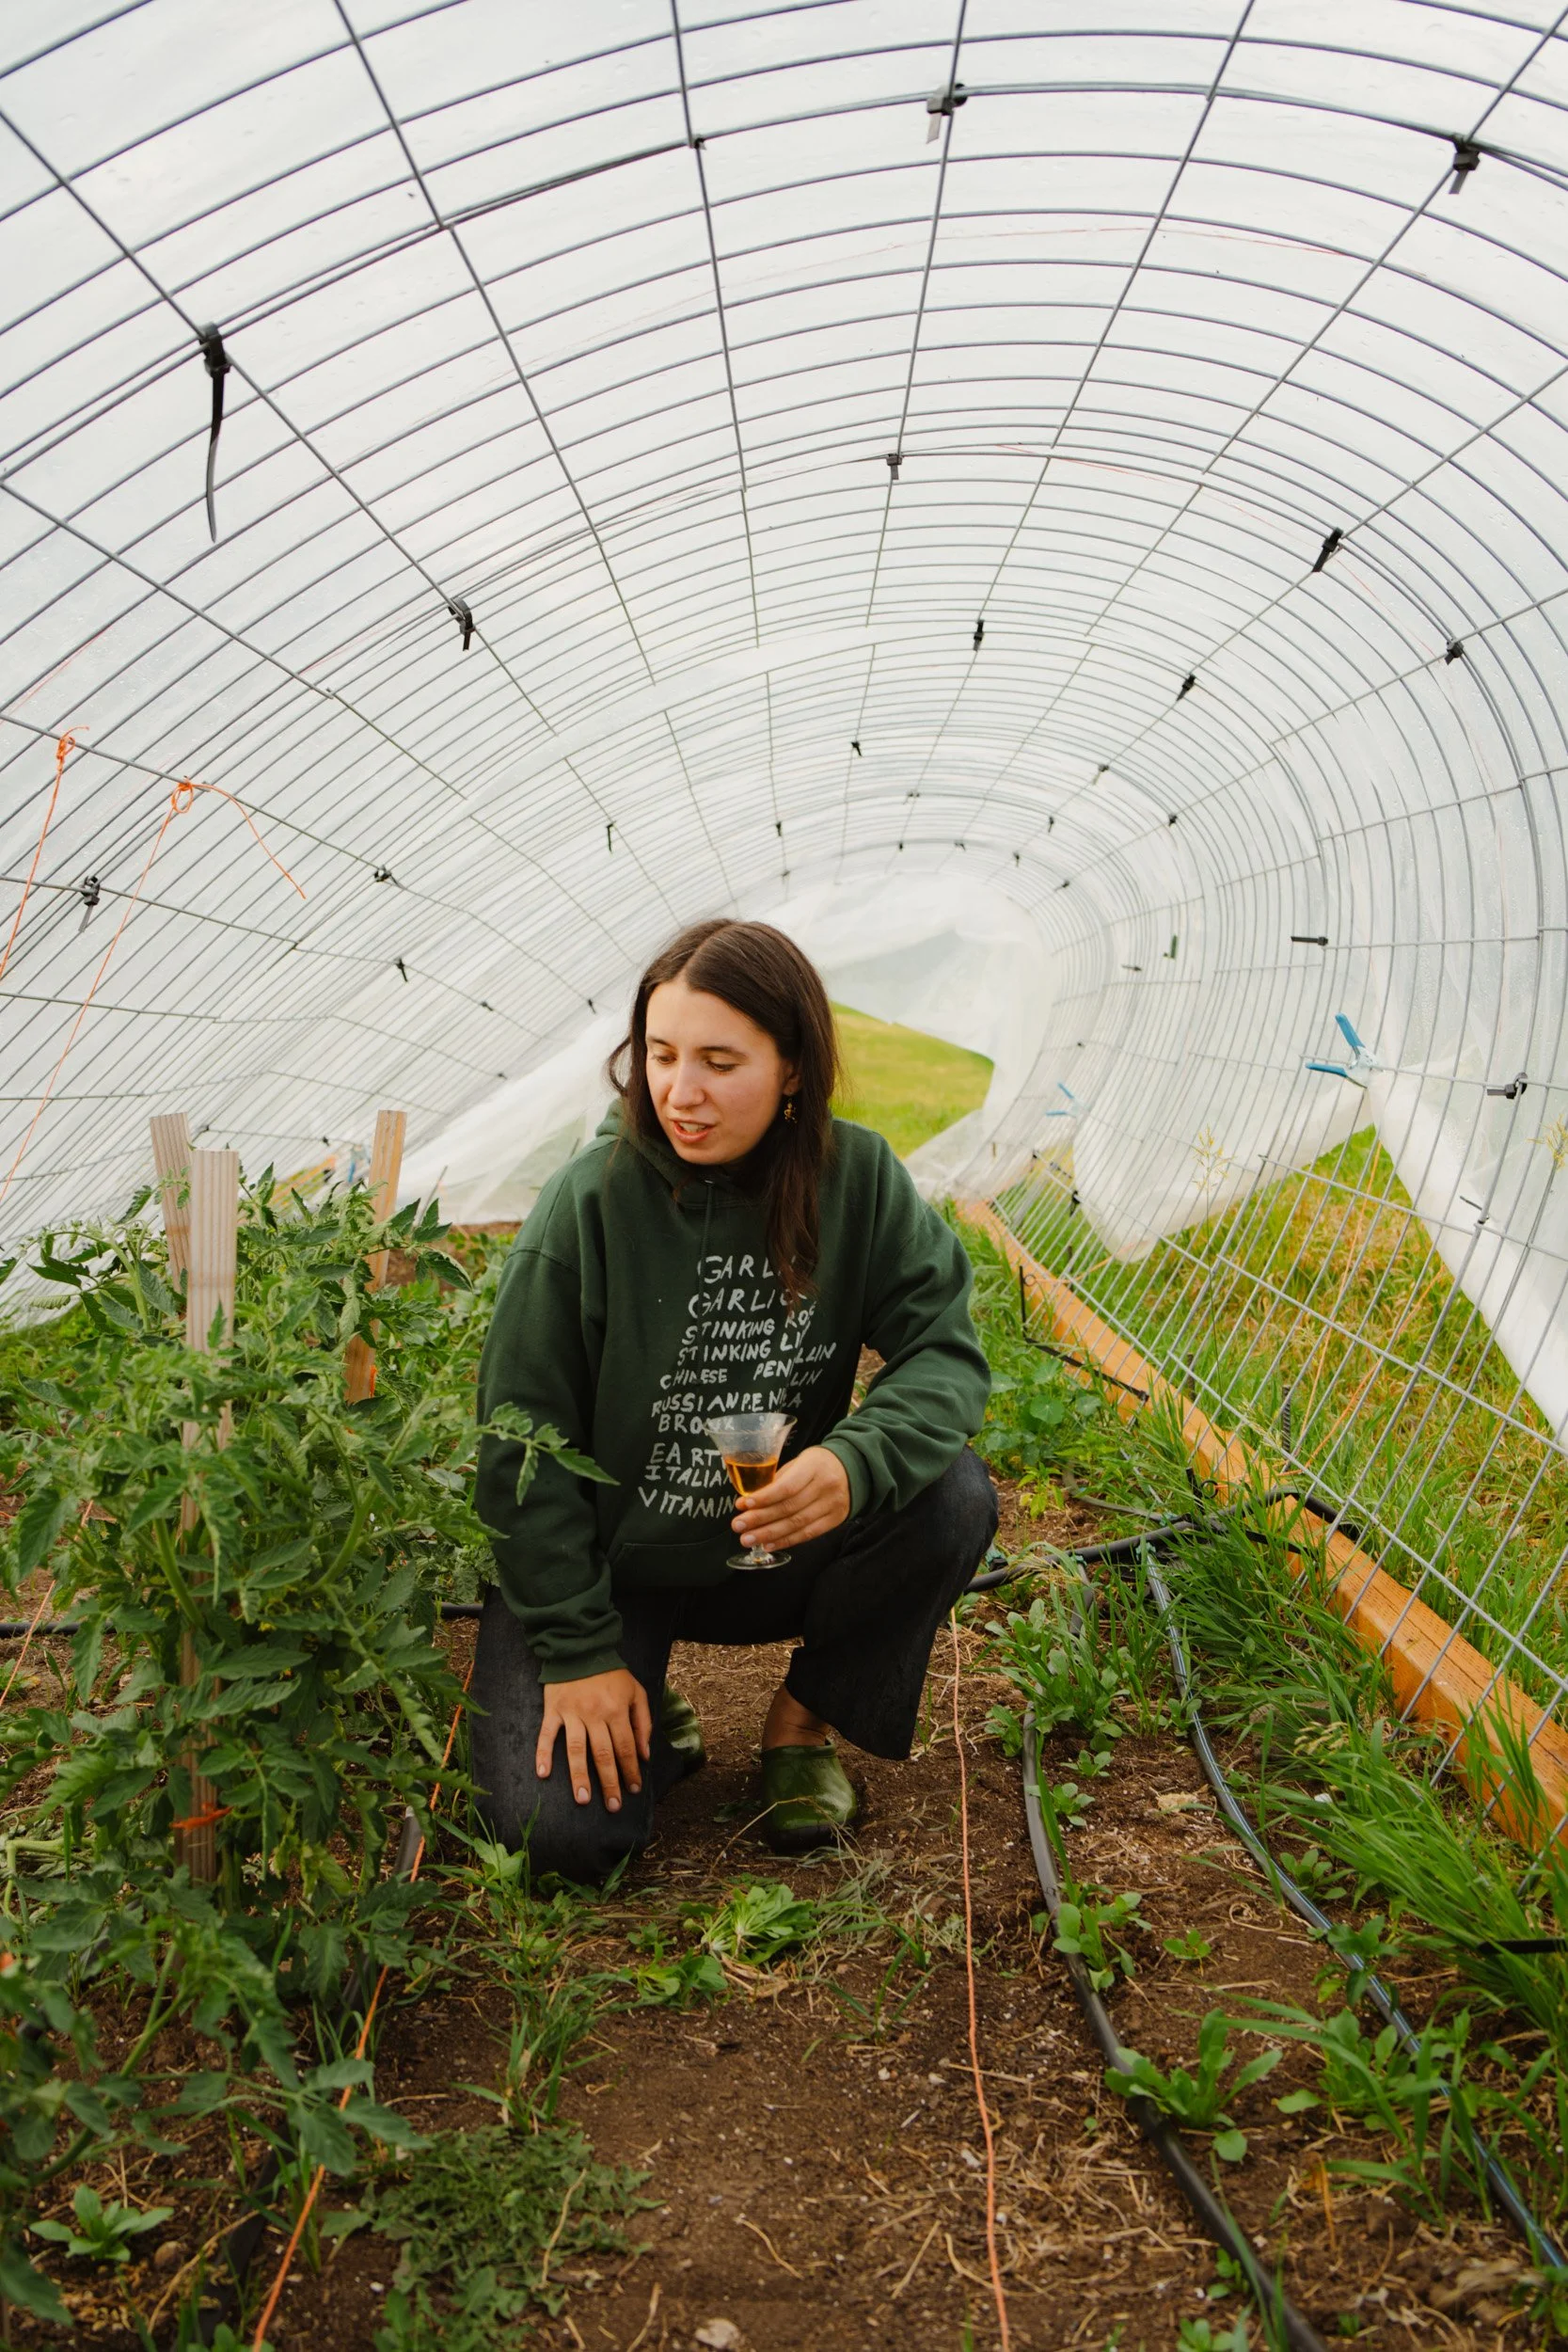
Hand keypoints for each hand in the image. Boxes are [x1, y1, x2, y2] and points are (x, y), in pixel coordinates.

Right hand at [536, 1668, 650, 1810]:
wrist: (580, 1648)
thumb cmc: (611, 1673)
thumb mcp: (636, 1692)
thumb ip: (643, 1722)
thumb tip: (645, 1754)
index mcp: (616, 1710)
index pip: (625, 1747)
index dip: (630, 1770)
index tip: (633, 1790)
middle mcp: (594, 1714)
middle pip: (602, 1754)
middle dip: (609, 1782)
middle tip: (612, 1806)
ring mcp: (572, 1713)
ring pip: (576, 1749)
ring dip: (579, 1776)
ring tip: (583, 1799)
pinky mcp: (553, 1710)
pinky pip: (546, 1734)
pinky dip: (543, 1754)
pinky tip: (542, 1774)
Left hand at [733, 1444, 850, 1551]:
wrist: (852, 1469)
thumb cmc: (817, 1465)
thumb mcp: (799, 1463)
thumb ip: (778, 1481)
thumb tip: (749, 1503)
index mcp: (813, 1467)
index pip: (787, 1487)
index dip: (763, 1498)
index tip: (742, 1505)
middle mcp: (825, 1486)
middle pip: (789, 1508)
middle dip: (760, 1519)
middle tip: (738, 1526)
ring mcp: (832, 1505)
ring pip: (797, 1524)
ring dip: (769, 1534)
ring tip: (748, 1539)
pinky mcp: (835, 1520)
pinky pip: (808, 1534)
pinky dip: (786, 1541)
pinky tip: (769, 1544)